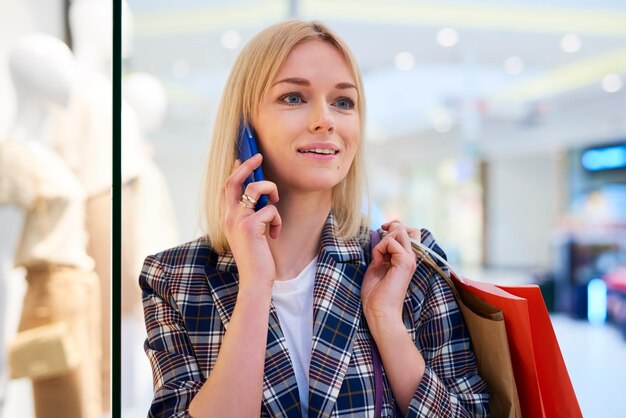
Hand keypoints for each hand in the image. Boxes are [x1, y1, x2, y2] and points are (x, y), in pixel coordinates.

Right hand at [221, 154, 280, 290]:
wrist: (255, 279)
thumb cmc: (256, 258)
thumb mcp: (250, 233)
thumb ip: (251, 216)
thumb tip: (262, 198)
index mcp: (227, 218)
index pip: (226, 188)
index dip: (234, 172)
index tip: (243, 160)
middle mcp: (229, 217)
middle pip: (233, 181)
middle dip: (247, 166)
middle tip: (258, 157)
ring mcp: (237, 221)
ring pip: (254, 189)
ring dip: (270, 189)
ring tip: (275, 202)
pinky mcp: (250, 226)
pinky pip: (270, 209)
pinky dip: (277, 220)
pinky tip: (275, 234)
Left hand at [362, 221, 420, 327]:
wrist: (379, 312)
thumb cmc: (376, 293)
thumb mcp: (378, 265)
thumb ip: (383, 251)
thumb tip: (382, 235)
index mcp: (407, 259)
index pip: (411, 233)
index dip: (397, 226)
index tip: (383, 230)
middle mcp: (412, 258)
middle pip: (409, 229)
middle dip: (392, 228)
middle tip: (380, 242)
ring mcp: (410, 260)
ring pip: (401, 231)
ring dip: (384, 239)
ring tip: (378, 257)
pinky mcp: (405, 262)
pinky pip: (391, 241)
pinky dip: (380, 248)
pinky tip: (378, 262)